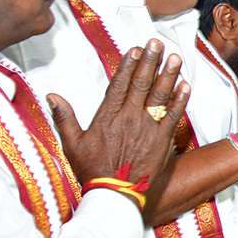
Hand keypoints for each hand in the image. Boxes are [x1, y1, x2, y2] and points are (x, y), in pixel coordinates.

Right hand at [51, 39, 189, 192]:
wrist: (114, 194)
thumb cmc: (93, 170)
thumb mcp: (72, 143)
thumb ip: (64, 117)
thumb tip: (52, 96)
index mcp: (108, 116)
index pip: (120, 84)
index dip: (129, 65)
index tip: (136, 49)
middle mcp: (129, 118)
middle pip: (142, 84)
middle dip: (151, 62)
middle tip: (158, 44)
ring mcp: (147, 128)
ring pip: (160, 96)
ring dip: (168, 75)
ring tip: (175, 58)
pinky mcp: (162, 140)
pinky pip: (173, 116)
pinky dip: (180, 100)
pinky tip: (186, 85)